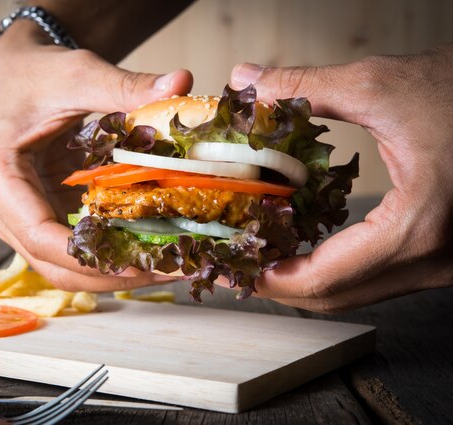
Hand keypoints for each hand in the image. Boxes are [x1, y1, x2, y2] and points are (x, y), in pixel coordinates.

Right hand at [0, 28, 192, 291]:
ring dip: (111, 273)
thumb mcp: (79, 75)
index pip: (39, 234)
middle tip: (166, 271)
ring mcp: (19, 218)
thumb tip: (181, 82)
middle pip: (52, 262)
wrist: (17, 74)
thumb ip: (126, 86)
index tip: (135, 264)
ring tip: (164, 268)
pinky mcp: (41, 216)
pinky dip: (108, 255)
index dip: (87, 257)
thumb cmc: (37, 75)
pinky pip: (72, 249)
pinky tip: (147, 250)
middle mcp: (0, 207)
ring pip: (62, 266)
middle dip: (108, 275)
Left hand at [230, 43, 452, 311]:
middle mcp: (435, 259)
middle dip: (282, 286)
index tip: (236, 268)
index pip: (326, 278)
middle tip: (241, 266)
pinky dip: (336, 269)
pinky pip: (377, 277)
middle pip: (337, 297)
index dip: (272, 279)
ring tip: (264, 257)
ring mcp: (443, 264)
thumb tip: (247, 81)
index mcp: (418, 227)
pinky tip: (308, 247)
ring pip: (357, 293)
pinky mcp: (442, 255)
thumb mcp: (381, 85)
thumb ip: (306, 88)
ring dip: (306, 280)